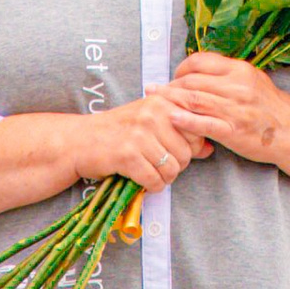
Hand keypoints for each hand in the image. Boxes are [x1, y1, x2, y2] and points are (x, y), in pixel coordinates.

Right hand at [72, 95, 208, 190]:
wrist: (80, 141)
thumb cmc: (119, 132)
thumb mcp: (151, 123)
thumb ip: (182, 133)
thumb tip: (210, 148)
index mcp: (162, 102)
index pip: (196, 130)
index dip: (189, 146)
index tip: (171, 149)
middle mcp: (152, 114)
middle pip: (187, 153)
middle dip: (176, 165)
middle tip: (156, 164)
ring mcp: (139, 134)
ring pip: (173, 169)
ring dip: (163, 178)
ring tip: (149, 172)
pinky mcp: (127, 155)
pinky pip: (155, 180)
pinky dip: (151, 186)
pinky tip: (141, 180)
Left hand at [164, 52, 289, 163]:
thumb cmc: (268, 106)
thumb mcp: (251, 79)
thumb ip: (227, 74)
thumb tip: (198, 69)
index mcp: (240, 70)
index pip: (200, 61)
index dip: (181, 68)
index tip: (174, 77)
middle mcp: (236, 86)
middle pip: (192, 80)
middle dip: (171, 86)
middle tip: (157, 92)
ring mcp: (234, 109)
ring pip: (194, 99)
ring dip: (170, 100)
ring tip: (153, 102)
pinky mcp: (233, 131)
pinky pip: (203, 123)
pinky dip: (184, 120)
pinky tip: (171, 118)